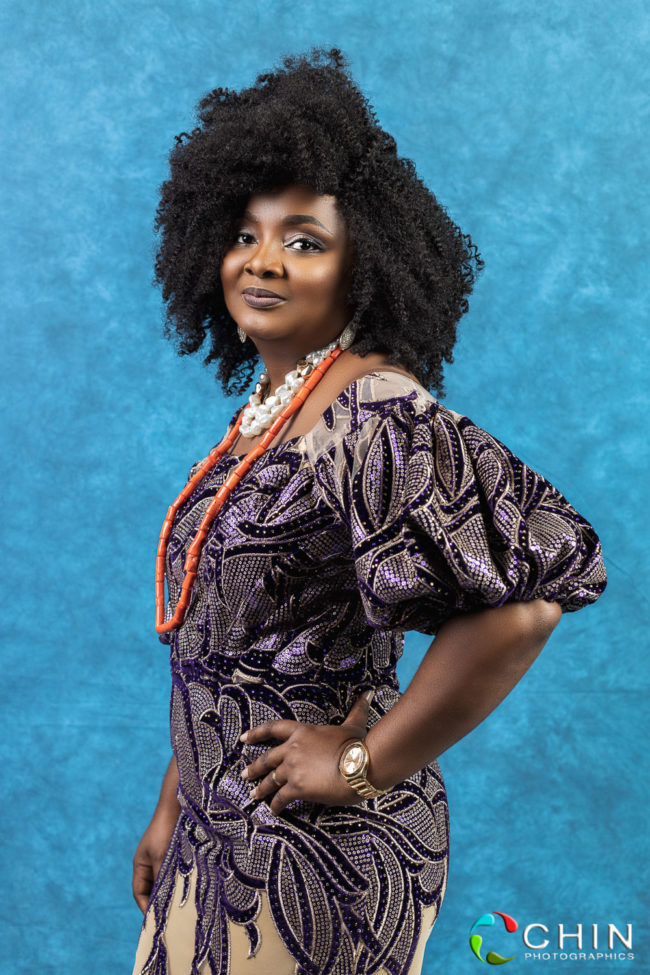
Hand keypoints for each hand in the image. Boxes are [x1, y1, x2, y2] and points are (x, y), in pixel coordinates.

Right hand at [132, 810, 176, 913]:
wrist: (177, 807)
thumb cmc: (164, 831)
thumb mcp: (161, 857)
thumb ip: (160, 878)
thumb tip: (163, 900)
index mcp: (140, 865)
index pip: (139, 892)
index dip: (145, 906)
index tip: (155, 920)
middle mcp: (150, 864)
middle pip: (151, 889)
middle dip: (158, 902)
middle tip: (170, 918)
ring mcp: (162, 859)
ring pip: (165, 882)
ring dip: (170, 892)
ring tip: (180, 907)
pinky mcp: (176, 855)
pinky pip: (175, 874)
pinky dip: (179, 882)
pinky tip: (188, 890)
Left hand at [240, 689, 375, 814]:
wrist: (359, 766)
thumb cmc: (357, 745)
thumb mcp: (354, 725)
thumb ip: (357, 709)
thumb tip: (368, 693)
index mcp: (303, 732)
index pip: (274, 728)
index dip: (257, 733)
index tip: (244, 738)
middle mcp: (293, 749)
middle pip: (268, 758)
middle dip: (255, 767)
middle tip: (245, 774)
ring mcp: (293, 769)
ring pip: (271, 780)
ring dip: (261, 788)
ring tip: (254, 795)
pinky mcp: (297, 788)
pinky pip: (281, 798)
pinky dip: (276, 805)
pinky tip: (274, 810)